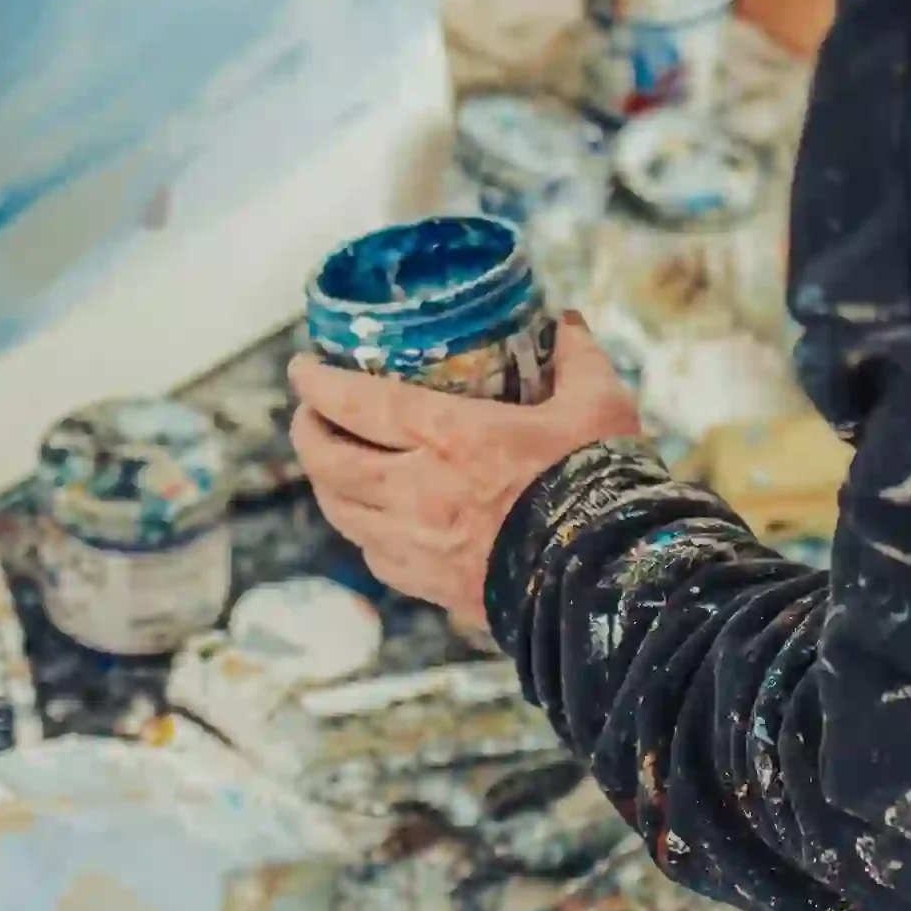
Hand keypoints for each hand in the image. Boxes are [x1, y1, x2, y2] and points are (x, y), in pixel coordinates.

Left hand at [288, 313, 641, 629]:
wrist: (607, 580)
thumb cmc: (600, 485)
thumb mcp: (599, 406)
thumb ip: (578, 359)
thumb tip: (568, 322)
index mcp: (450, 436)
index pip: (356, 403)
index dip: (317, 383)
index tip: (302, 368)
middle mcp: (418, 490)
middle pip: (329, 462)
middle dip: (307, 433)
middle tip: (308, 415)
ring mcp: (419, 545)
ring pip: (341, 512)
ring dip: (326, 484)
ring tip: (331, 465)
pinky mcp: (432, 587)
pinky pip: (375, 556)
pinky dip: (364, 532)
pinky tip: (375, 522)